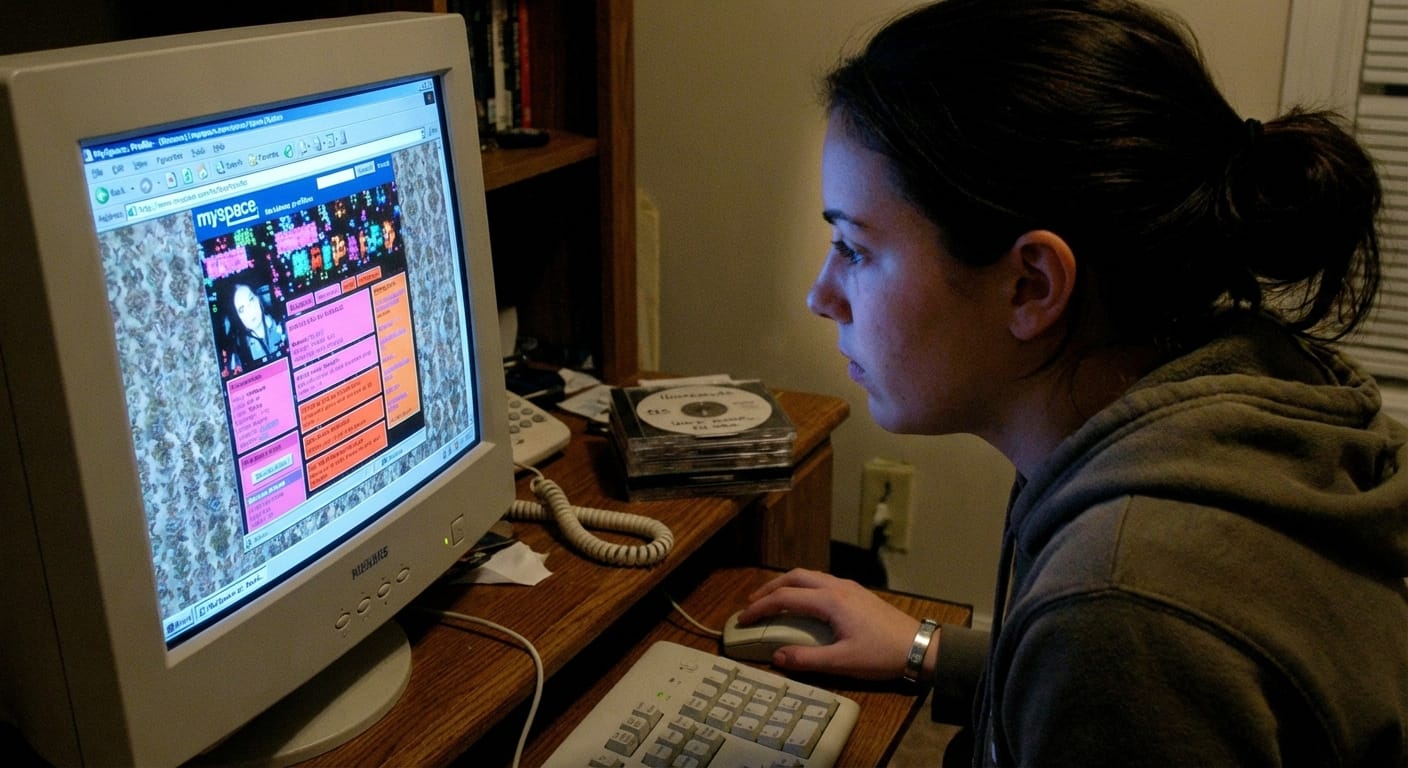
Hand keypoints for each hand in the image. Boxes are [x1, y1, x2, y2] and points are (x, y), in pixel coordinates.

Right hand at [735, 568, 926, 679]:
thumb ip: (806, 659)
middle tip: (752, 603)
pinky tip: (802, 603)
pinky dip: (802, 587)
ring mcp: (848, 587)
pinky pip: (821, 581)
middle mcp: (837, 587)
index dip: (760, 607)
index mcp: (830, 601)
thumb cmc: (883, 654)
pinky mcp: (857, 594)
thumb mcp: (842, 662)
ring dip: (786, 585)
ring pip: (808, 576)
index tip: (744, 619)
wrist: (919, 647)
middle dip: (769, 588)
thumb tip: (777, 657)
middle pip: (794, 577)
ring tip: (772, 600)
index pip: (785, 597)